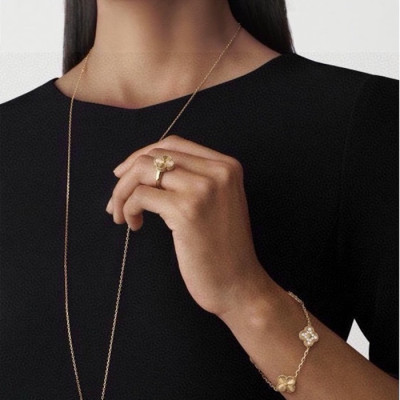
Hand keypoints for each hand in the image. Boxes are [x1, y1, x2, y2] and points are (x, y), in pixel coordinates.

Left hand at [107, 135, 274, 316]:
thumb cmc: (222, 248)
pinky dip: (129, 208)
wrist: (238, 285)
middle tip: (116, 200)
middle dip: (127, 175)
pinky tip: (134, 225)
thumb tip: (142, 167)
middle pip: (155, 155)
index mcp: (226, 165)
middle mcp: (218, 171)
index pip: (173, 144)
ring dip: (122, 192)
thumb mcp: (216, 202)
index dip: (142, 155)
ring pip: (144, 171)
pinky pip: (141, 195)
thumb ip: (191, 179)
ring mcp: (203, 189)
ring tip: (122, 214)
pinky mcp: (187, 210)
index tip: (124, 174)